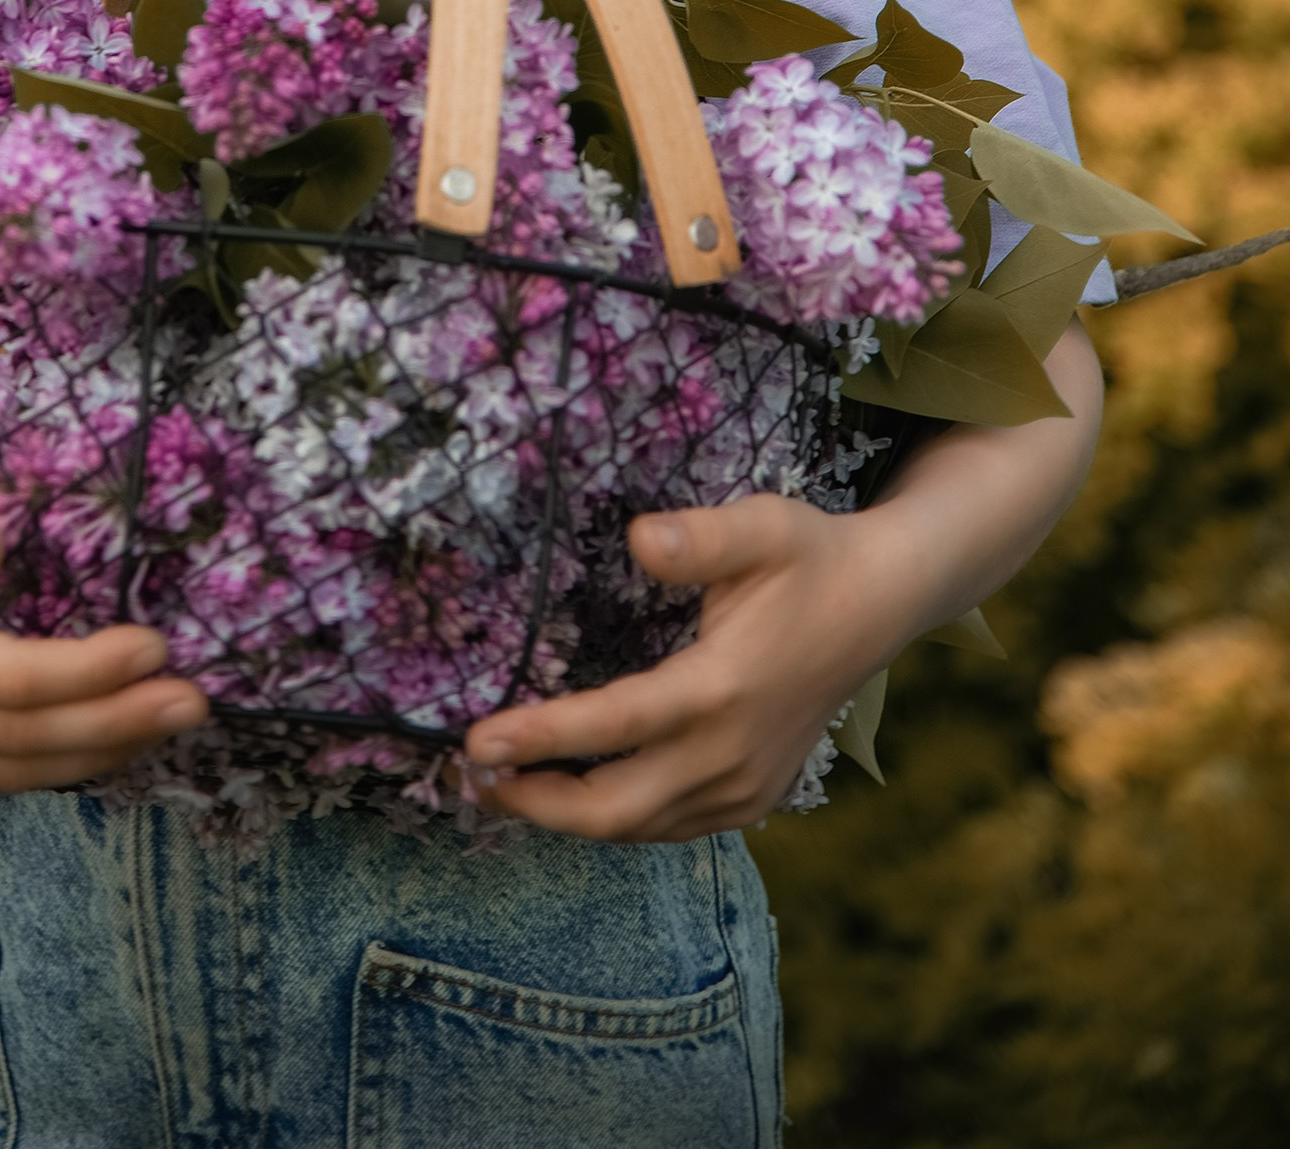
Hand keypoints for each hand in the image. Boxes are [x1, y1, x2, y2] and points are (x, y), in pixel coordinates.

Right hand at [0, 489, 208, 796]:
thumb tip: (0, 548)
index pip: (16, 681)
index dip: (92, 670)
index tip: (157, 644)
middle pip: (31, 738)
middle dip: (122, 722)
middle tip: (197, 701)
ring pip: (17, 773)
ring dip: (100, 752)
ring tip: (169, 726)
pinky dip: (52, 768)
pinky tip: (102, 746)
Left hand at [464, 496, 911, 841]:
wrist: (881, 604)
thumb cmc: (810, 557)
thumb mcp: (761, 525)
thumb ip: (699, 536)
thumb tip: (636, 538)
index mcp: (722, 689)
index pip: (612, 727)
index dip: (539, 737)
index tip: (475, 740)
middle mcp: (731, 753)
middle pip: (615, 808)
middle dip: (536, 801)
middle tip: (471, 777)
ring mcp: (745, 786)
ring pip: (640, 826)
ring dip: (568, 815)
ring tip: (504, 787)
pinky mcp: (754, 798)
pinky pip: (672, 825)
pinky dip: (617, 819)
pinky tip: (575, 793)